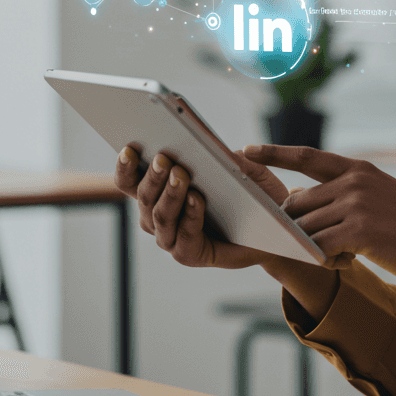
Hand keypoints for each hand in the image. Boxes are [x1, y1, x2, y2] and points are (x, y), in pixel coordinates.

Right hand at [113, 145, 288, 269]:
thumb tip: (207, 140)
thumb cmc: (249, 194)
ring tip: (181, 174)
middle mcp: (157, 217)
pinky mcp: (189, 255)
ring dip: (170, 194)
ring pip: (161, 217)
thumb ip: (223, 155)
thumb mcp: (239, 167)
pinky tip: (197, 199)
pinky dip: (189, 216)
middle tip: (163, 159)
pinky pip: (184, 236)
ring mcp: (171, 238)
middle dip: (153, 176)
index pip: (130, 181)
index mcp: (158, 192)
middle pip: (144, 197)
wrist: (269, 229)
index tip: (129, 148)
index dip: (125, 166)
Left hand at [247, 144, 395, 298]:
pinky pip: (320, 247)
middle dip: (295, 225)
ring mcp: (356, 204)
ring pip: (307, 227)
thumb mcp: (378, 197)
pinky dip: (325, 259)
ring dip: (314, 247)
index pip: (307, 156)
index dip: (274, 153)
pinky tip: (343, 262)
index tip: (246, 150)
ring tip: (341, 255)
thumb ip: (344, 195)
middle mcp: (354, 181)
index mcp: (358, 169)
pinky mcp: (359, 231)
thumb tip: (299, 203)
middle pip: (299, 202)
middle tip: (310, 242)